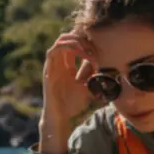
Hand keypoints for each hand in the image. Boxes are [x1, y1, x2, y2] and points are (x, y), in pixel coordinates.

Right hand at [38, 31, 96, 153]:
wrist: (61, 116)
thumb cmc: (73, 104)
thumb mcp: (88, 85)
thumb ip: (93, 74)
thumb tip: (105, 64)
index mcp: (67, 64)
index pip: (75, 43)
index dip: (88, 41)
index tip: (101, 47)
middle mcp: (59, 61)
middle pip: (69, 37)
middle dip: (83, 38)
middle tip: (95, 46)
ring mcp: (53, 64)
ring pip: (62, 40)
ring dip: (77, 41)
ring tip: (89, 50)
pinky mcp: (48, 69)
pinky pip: (53, 50)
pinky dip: (68, 47)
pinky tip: (83, 54)